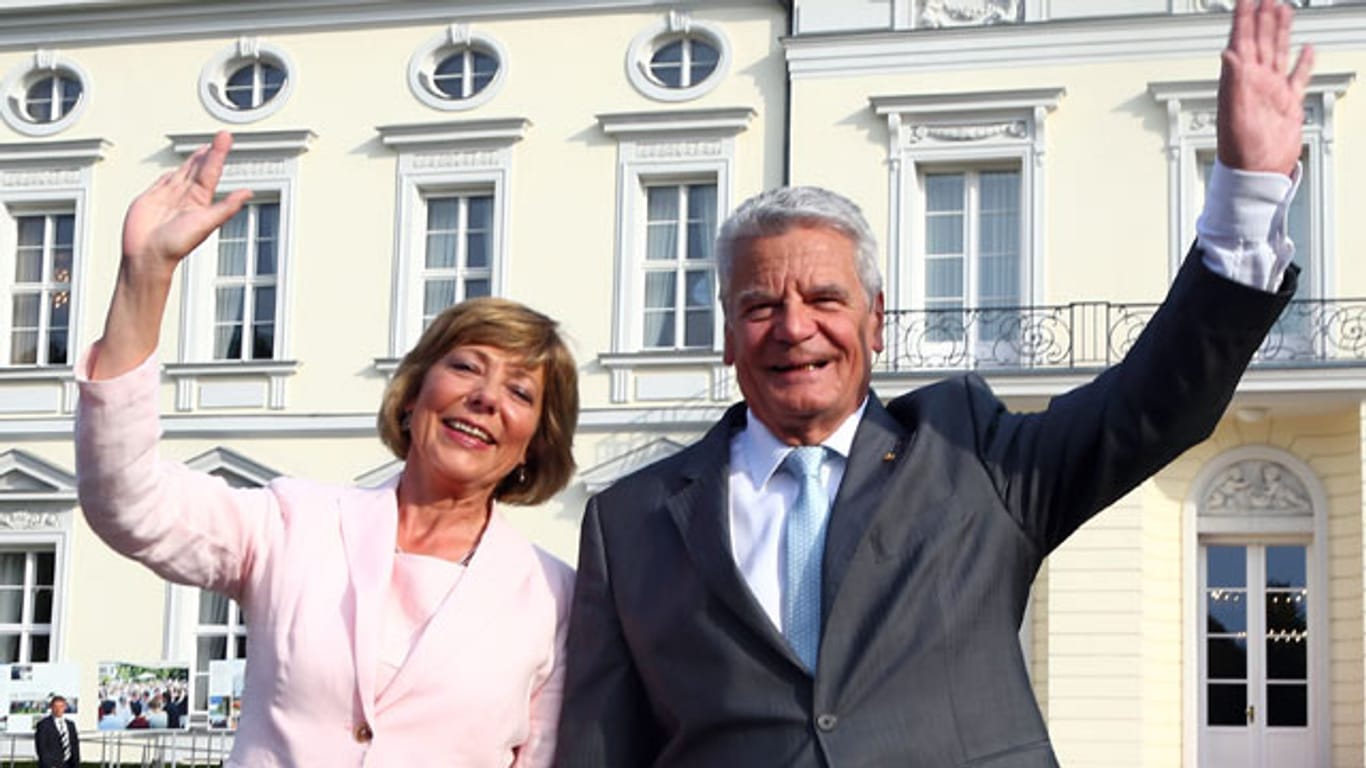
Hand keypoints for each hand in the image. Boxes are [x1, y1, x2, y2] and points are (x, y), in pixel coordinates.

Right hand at [90, 132, 252, 378]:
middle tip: (222, 136)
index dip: (218, 154)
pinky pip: (164, 182)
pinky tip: (179, 170)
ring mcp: (168, 197)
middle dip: (210, 153)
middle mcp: (186, 198)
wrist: (146, 256)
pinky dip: (172, 174)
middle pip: (199, 169)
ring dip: (193, 161)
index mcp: (200, 202)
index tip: (225, 137)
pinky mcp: (151, 199)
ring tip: (204, 148)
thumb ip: (226, 207)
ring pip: (183, 173)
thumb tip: (248, 193)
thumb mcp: (205, 223)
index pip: (211, 171)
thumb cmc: (176, 245)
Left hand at [1217, 0, 1314, 175]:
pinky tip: (1308, 49)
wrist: (1257, 176)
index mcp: (1240, 82)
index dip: (1243, 18)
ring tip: (1282, 9)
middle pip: (1259, 41)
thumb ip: (1232, 82)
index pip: (1241, 41)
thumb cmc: (1240, 151)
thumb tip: (1228, 52)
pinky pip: (1298, 77)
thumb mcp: (1234, 114)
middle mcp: (1255, 83)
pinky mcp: (1288, 105)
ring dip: (1279, 31)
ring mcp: (1272, 92)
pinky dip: (1304, 62)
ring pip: (1277, 53)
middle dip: (1262, 17)